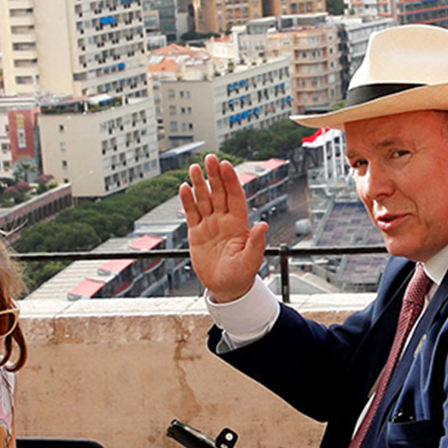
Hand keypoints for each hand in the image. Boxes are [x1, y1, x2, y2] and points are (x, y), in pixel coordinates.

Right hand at [182, 155, 268, 301]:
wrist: (226, 288)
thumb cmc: (242, 276)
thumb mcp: (251, 261)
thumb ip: (256, 242)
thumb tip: (263, 225)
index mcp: (239, 224)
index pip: (235, 197)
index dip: (230, 181)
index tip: (225, 165)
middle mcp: (224, 221)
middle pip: (218, 193)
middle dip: (214, 175)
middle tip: (209, 158)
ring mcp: (210, 225)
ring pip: (204, 199)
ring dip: (199, 184)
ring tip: (194, 168)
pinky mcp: (197, 233)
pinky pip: (191, 213)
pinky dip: (187, 201)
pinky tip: (184, 187)